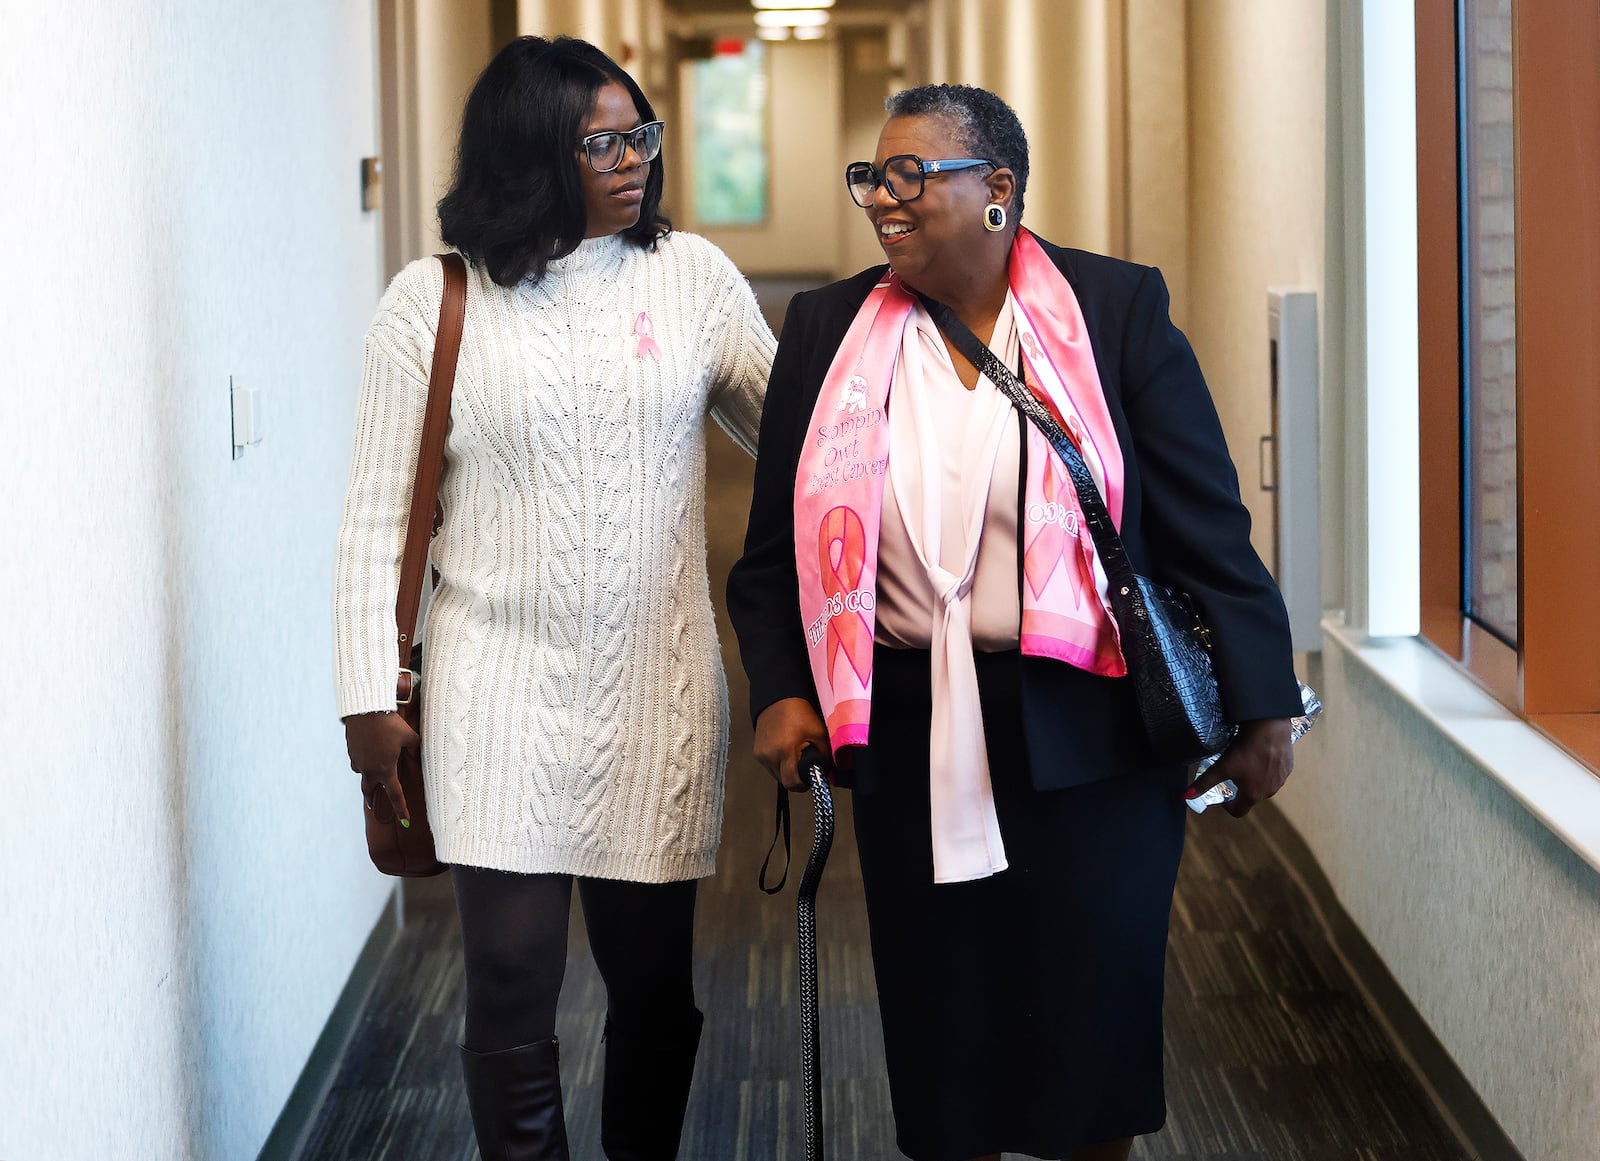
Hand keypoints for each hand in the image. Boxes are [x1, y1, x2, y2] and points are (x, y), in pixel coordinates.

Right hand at [344, 710, 420, 824]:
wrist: (365, 709)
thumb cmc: (390, 724)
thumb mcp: (409, 737)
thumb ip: (415, 749)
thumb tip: (418, 754)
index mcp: (385, 770)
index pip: (395, 796)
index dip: (401, 809)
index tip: (405, 821)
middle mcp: (369, 770)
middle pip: (369, 790)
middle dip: (372, 798)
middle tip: (373, 805)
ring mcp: (357, 761)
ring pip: (362, 773)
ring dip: (367, 774)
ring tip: (373, 769)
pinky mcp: (350, 751)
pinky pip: (357, 760)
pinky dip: (363, 760)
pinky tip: (368, 751)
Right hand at [753, 697, 830, 790]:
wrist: (778, 698)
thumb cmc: (798, 712)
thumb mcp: (818, 733)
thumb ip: (825, 756)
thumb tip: (827, 772)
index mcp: (784, 750)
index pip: (792, 783)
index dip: (803, 784)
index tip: (809, 779)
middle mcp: (769, 755)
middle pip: (784, 782)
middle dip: (796, 777)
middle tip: (804, 764)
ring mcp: (761, 754)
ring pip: (776, 775)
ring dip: (786, 771)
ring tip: (795, 755)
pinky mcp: (757, 752)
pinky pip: (770, 767)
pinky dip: (779, 764)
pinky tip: (785, 751)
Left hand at [1188, 717, 1292, 817]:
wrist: (1270, 728)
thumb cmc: (1245, 749)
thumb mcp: (1221, 767)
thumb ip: (1204, 783)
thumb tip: (1185, 797)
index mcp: (1252, 795)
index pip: (1238, 811)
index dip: (1227, 806)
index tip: (1223, 797)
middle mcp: (1269, 792)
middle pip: (1251, 797)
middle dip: (1240, 790)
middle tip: (1232, 773)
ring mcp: (1281, 780)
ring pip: (1264, 785)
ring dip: (1255, 779)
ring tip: (1246, 763)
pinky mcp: (1288, 768)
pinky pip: (1275, 774)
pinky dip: (1267, 769)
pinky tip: (1261, 756)